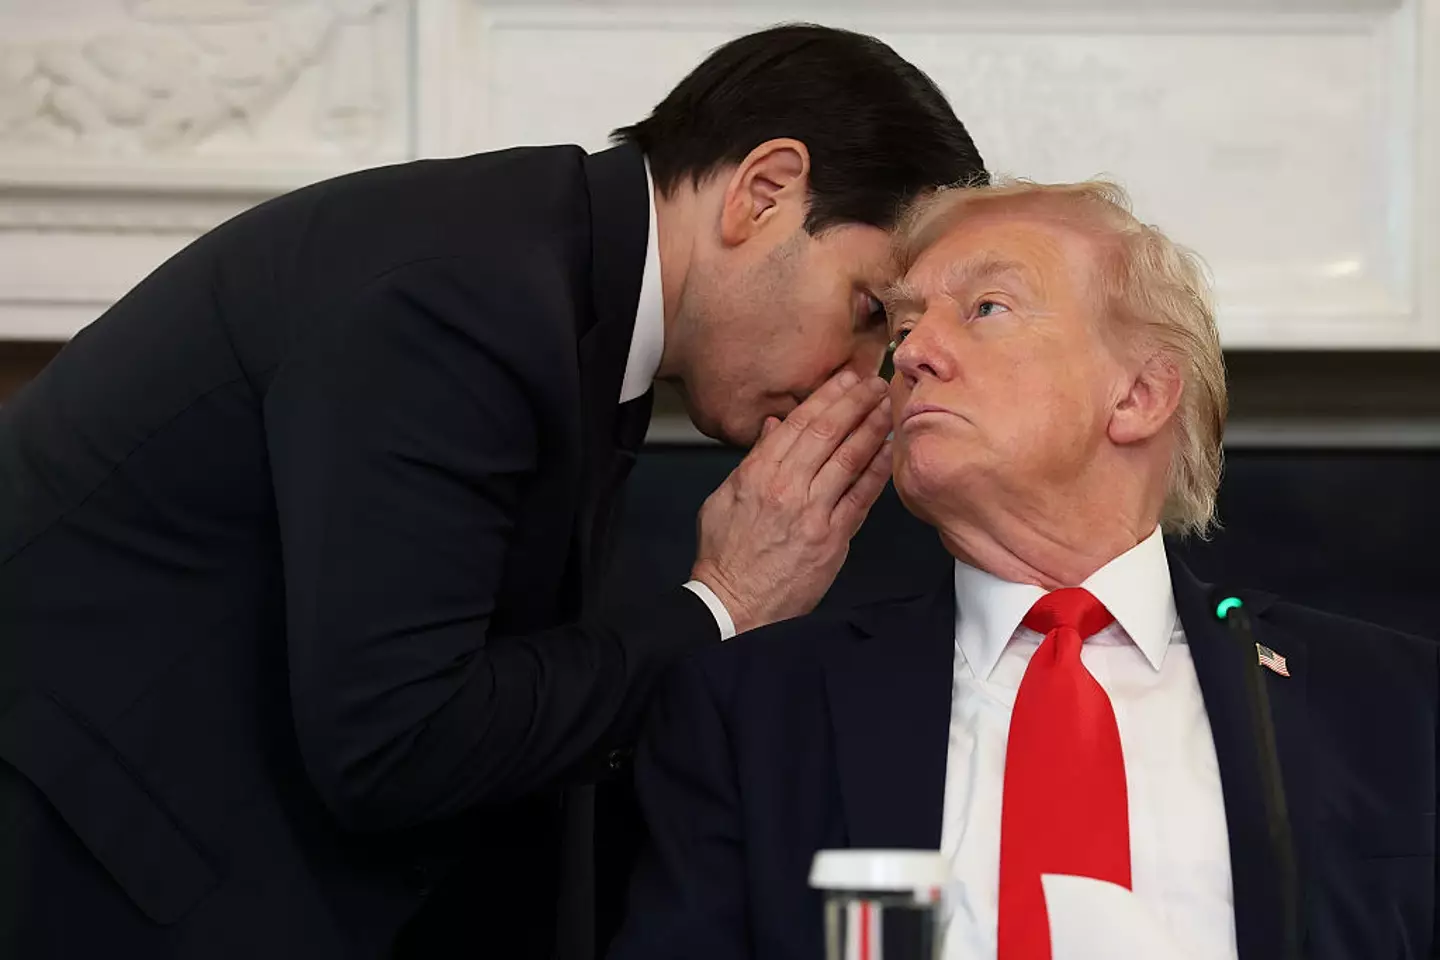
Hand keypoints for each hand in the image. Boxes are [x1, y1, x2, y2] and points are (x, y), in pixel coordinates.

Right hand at [691, 371, 893, 634]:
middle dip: (856, 403)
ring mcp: (812, 514)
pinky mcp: (832, 540)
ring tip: (888, 408)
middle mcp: (787, 489)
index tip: (845, 379)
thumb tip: (776, 427)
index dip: (827, 397)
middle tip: (876, 384)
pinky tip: (889, 452)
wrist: (733, 605)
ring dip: (872, 430)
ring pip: (849, 461)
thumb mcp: (724, 498)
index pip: (799, 424)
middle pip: (828, 434)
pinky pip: (860, 499)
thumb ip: (754, 460)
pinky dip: (877, 472)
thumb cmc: (725, 556)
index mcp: (757, 474)